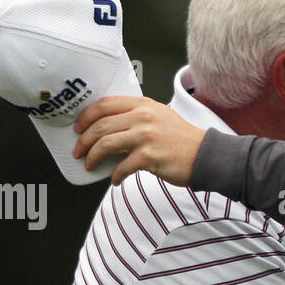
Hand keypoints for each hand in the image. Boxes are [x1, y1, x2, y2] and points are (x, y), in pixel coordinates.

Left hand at [72, 96, 205, 185]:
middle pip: (100, 126)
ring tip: (89, 165)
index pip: (104, 105)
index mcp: (143, 105)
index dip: (86, 117)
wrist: (206, 155)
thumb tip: (109, 129)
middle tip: (78, 151)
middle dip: (84, 141)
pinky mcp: (149, 157)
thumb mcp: (160, 116)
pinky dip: (115, 175)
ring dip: (93, 157)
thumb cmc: (182, 140)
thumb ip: (136, 116)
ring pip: (106, 144)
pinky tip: (115, 180)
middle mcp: (143, 117)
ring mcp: (146, 136)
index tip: (78, 129)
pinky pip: (122, 167)